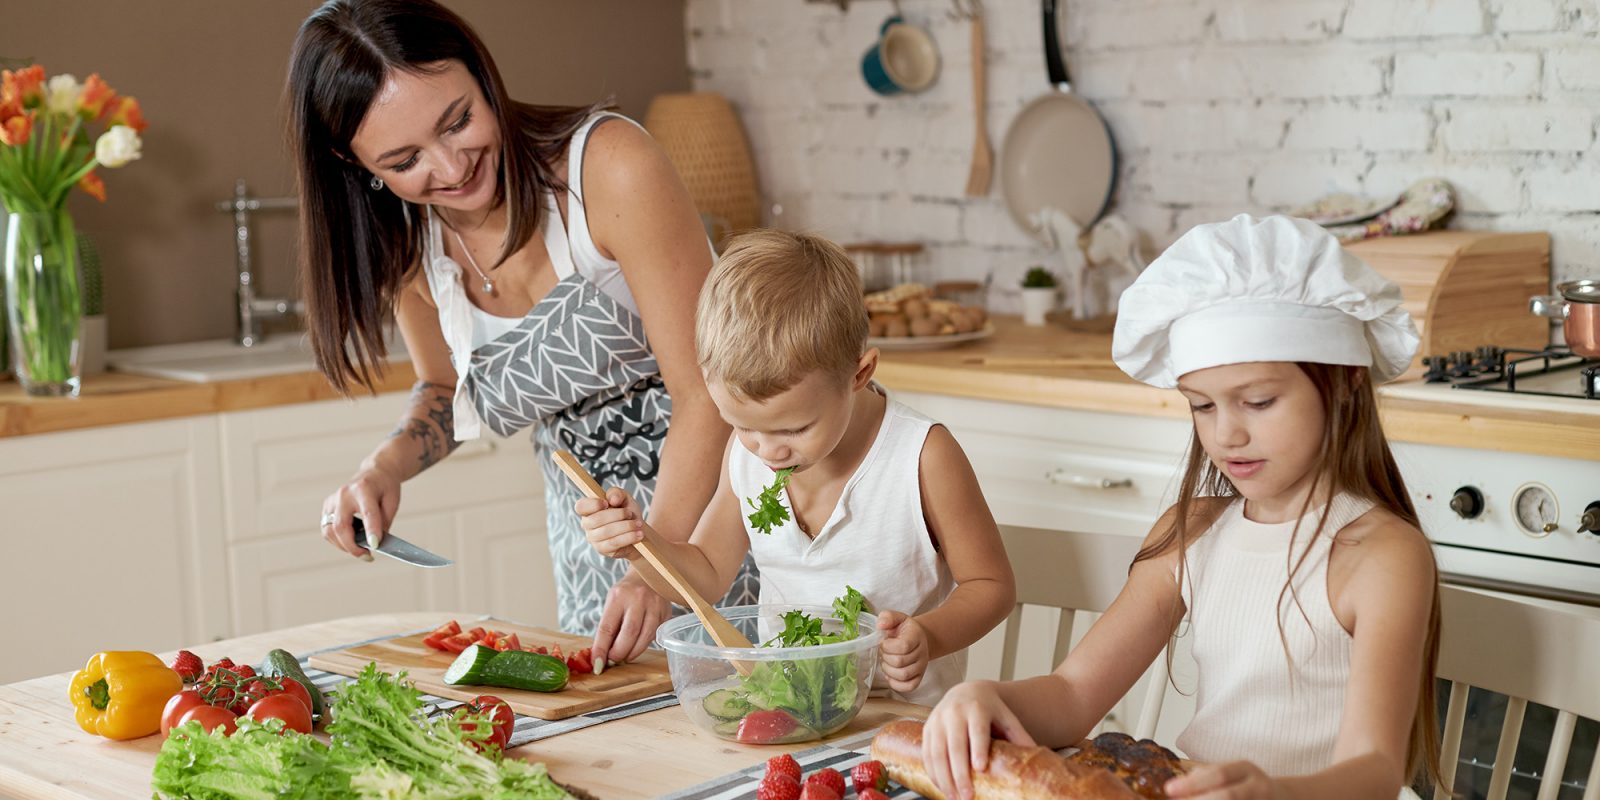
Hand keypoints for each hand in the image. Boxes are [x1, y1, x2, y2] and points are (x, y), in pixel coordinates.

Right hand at [320, 466, 400, 560]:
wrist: (375, 473)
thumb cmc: (385, 487)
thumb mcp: (392, 502)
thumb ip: (384, 522)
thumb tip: (374, 544)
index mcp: (364, 489)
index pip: (367, 513)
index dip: (371, 531)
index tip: (375, 546)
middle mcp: (344, 494)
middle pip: (341, 526)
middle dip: (352, 547)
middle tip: (367, 557)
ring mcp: (332, 500)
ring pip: (329, 531)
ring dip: (343, 546)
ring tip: (360, 550)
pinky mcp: (327, 506)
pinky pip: (327, 529)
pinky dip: (337, 540)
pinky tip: (350, 541)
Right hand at [576, 487, 646, 559]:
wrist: (638, 531)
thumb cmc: (627, 513)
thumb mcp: (625, 498)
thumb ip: (617, 493)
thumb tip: (612, 499)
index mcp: (589, 510)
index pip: (580, 506)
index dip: (592, 504)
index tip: (607, 503)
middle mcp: (587, 525)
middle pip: (596, 519)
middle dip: (617, 515)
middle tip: (631, 514)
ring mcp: (593, 539)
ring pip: (606, 532)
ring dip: (626, 526)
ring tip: (638, 524)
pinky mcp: (603, 550)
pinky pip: (614, 543)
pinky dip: (628, 537)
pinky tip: (638, 534)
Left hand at [592, 570, 670, 668]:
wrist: (648, 574)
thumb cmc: (626, 593)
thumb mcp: (612, 603)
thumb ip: (608, 628)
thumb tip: (602, 656)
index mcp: (619, 596)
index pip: (607, 628)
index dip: (601, 649)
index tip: (597, 664)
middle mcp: (639, 599)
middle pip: (629, 634)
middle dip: (619, 653)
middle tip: (613, 660)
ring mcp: (655, 605)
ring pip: (646, 637)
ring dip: (633, 652)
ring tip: (626, 656)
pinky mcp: (667, 612)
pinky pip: (656, 635)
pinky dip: (645, 644)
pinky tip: (638, 644)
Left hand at [876, 610, 930, 692]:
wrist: (917, 639)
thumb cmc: (903, 630)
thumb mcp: (896, 618)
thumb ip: (887, 617)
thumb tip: (880, 625)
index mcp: (916, 636)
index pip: (903, 646)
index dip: (888, 646)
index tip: (884, 642)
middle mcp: (922, 653)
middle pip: (900, 662)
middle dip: (886, 657)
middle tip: (883, 652)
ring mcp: (921, 667)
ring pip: (903, 675)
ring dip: (888, 670)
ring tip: (886, 661)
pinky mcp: (918, 678)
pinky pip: (908, 687)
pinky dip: (895, 683)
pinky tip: (890, 674)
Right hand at [921, 680, 1035, 799]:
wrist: (965, 693)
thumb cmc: (990, 710)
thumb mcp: (1007, 718)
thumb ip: (1019, 736)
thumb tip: (1036, 756)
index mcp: (977, 708)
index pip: (977, 730)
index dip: (977, 748)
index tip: (980, 769)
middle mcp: (954, 713)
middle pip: (955, 745)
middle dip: (959, 773)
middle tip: (967, 796)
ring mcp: (937, 720)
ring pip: (937, 752)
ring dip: (944, 778)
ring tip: (953, 798)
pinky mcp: (927, 729)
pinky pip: (926, 754)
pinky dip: (933, 773)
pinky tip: (942, 787)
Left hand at [1165, 760, 1284, 798]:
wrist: (1284, 797)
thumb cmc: (1249, 785)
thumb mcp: (1231, 773)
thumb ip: (1207, 776)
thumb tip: (1179, 787)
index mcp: (1246, 769)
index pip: (1217, 774)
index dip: (1192, 783)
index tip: (1169, 789)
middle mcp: (1258, 786)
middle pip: (1227, 795)